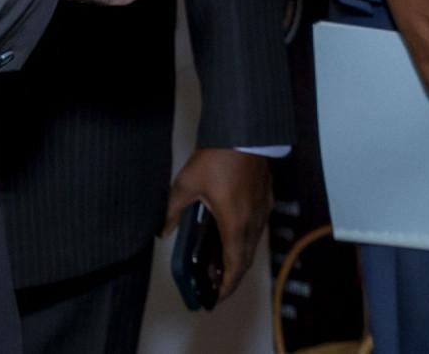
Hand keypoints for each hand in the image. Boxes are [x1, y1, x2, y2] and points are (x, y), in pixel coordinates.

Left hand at [163, 148, 271, 301]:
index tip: (215, 297)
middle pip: (245, 260)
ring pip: (253, 244)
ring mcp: (261, 209)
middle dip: (230, 276)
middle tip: (213, 283)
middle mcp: (252, 221)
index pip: (235, 267)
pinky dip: (245, 238)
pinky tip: (231, 231)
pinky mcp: (265, 197)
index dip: (226, 287)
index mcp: (234, 224)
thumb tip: (163, 229)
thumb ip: (173, 210)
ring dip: (238, 257)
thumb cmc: (219, 156)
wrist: (244, 131)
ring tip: (219, 261)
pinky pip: (257, 226)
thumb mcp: (187, 184)